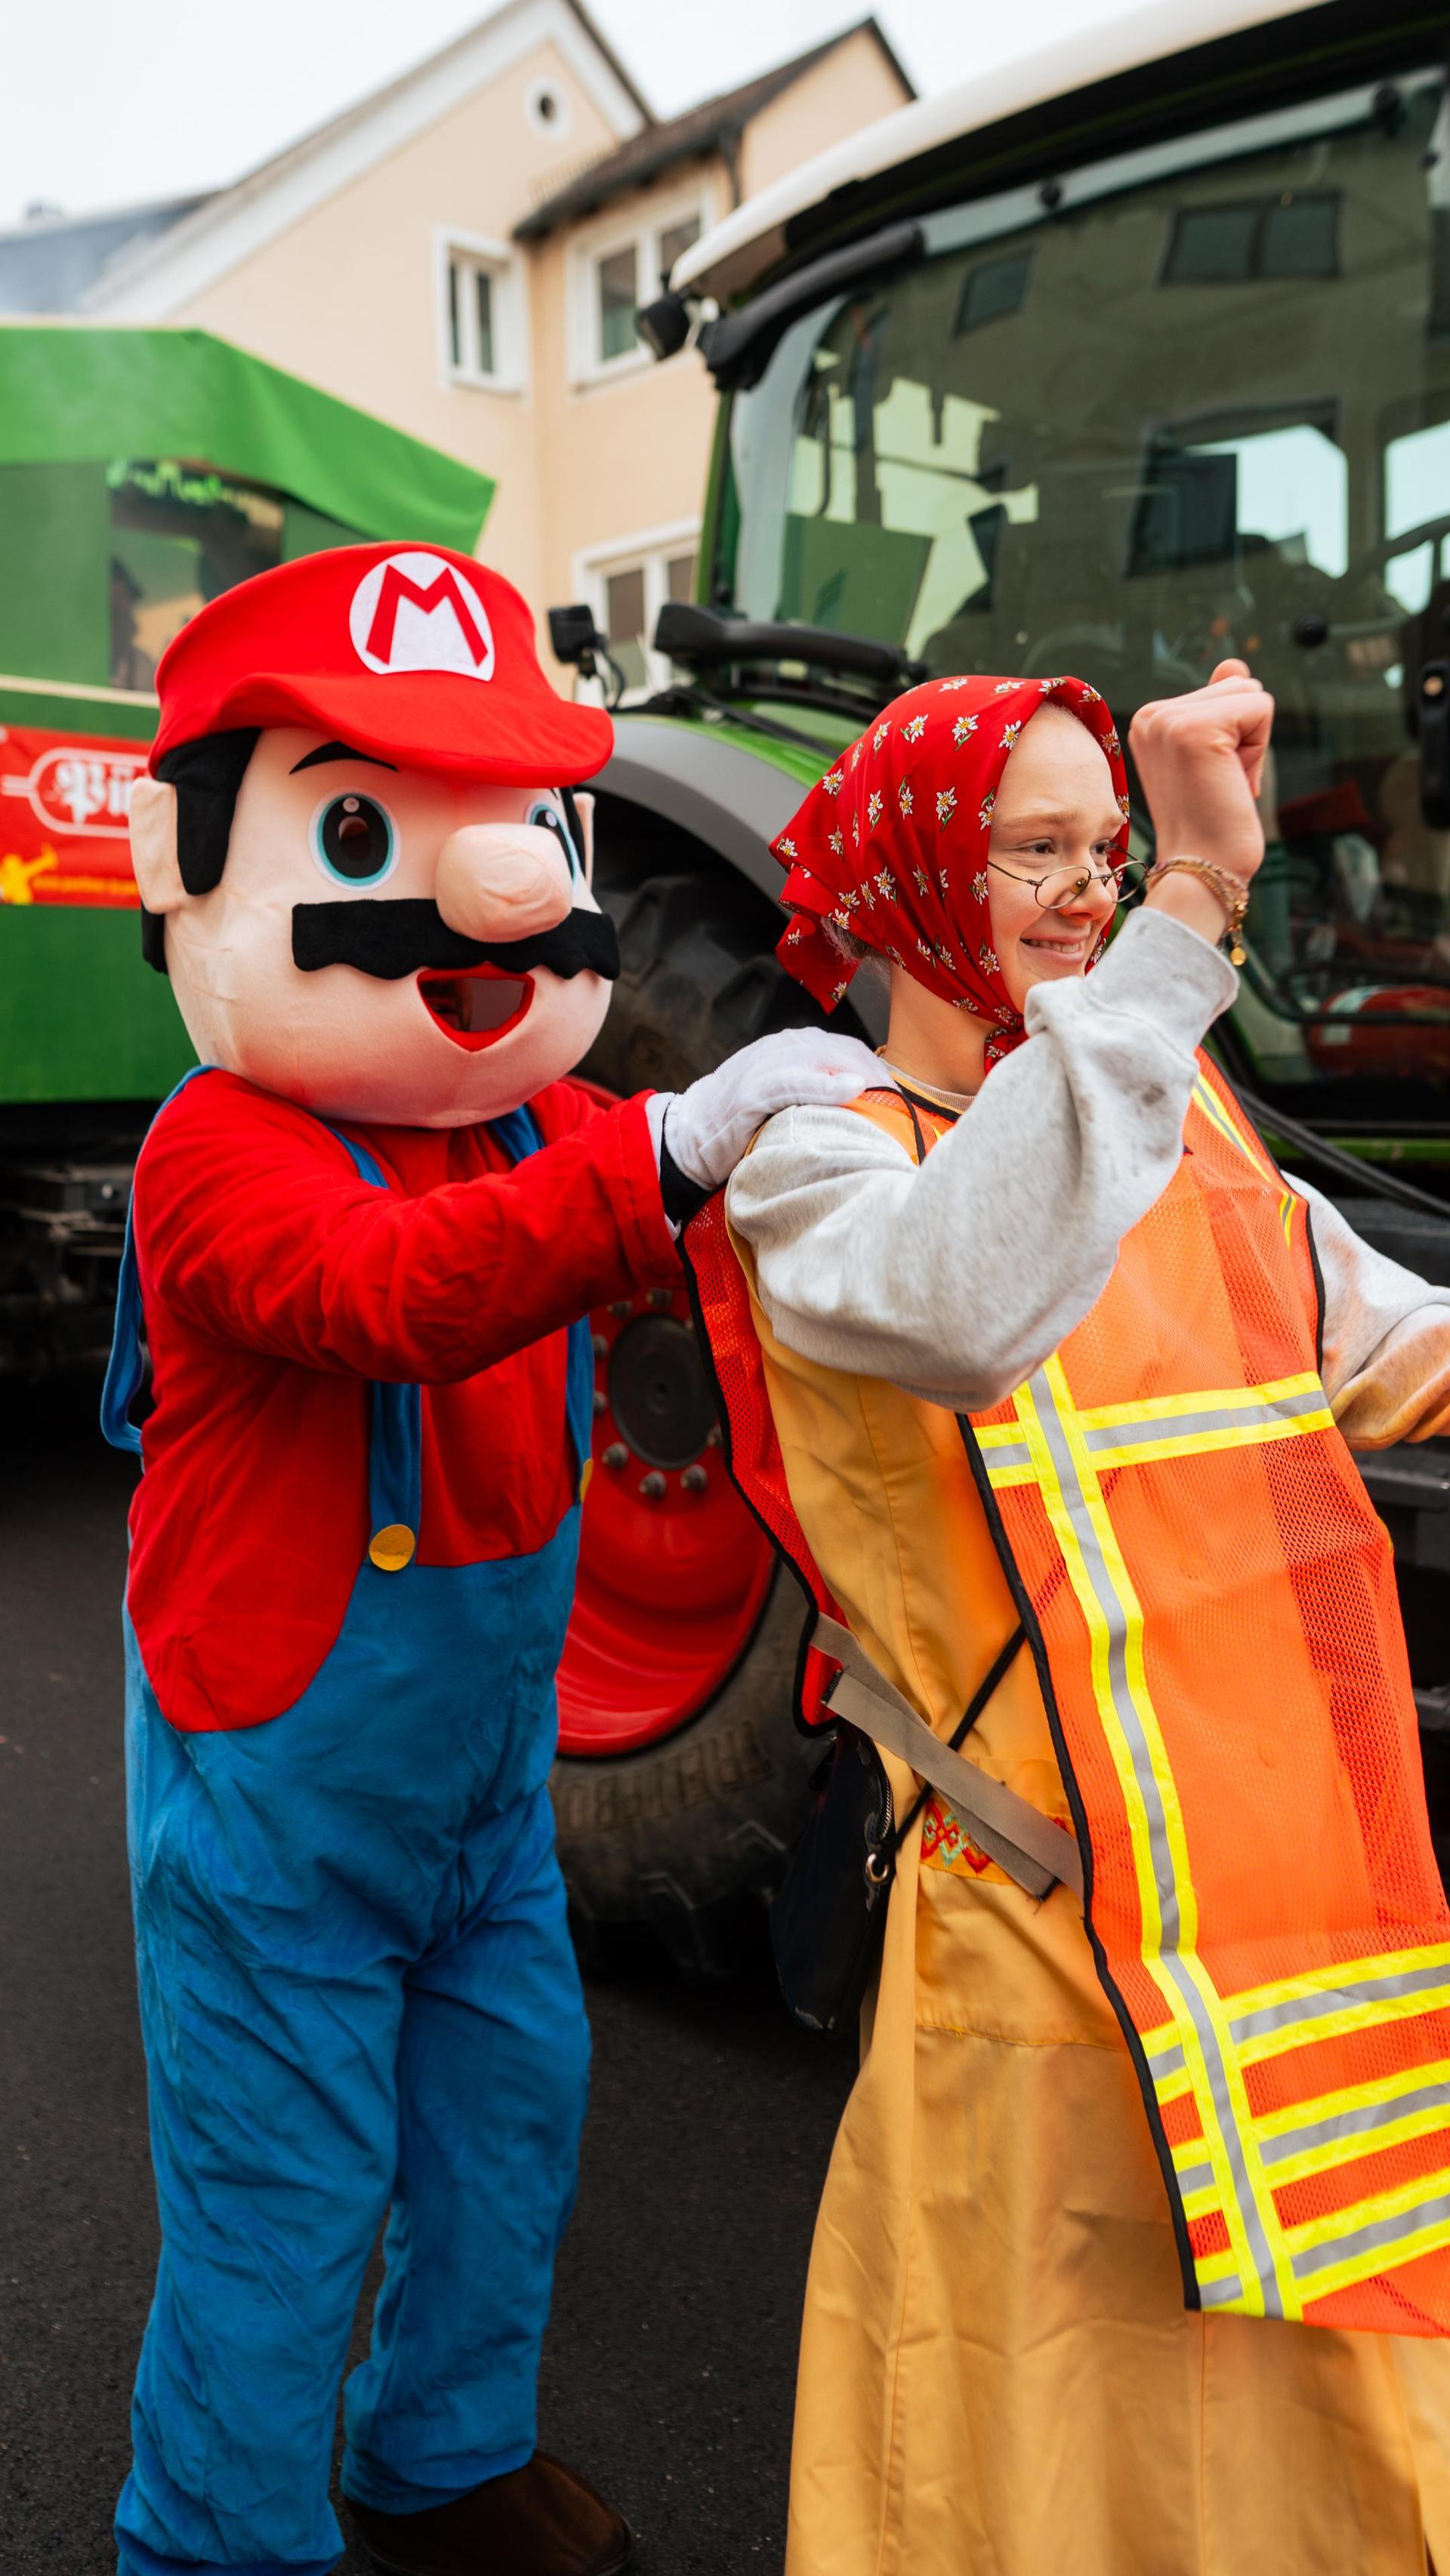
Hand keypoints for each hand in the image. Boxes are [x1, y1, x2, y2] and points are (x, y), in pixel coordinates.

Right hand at [660, 1027, 883, 1189]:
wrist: (689, 1134)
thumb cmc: (741, 1121)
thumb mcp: (784, 1096)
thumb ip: (817, 1090)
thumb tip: (862, 1106)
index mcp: (793, 1047)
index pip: (848, 1048)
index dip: (876, 1069)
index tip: (899, 1096)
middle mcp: (782, 1047)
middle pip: (843, 1050)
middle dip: (875, 1074)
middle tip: (900, 1105)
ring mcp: (766, 1064)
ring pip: (822, 1058)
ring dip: (858, 1074)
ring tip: (885, 1098)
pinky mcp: (751, 1089)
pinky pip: (792, 1080)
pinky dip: (822, 1084)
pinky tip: (849, 1091)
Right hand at [1130, 658, 1273, 887]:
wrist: (1200, 870)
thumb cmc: (1211, 823)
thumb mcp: (1215, 755)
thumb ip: (1222, 705)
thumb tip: (1233, 663)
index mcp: (1151, 720)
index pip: (1223, 691)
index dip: (1234, 736)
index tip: (1209, 779)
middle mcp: (1152, 714)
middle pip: (1238, 685)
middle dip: (1245, 735)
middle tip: (1219, 783)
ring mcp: (1169, 720)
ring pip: (1250, 692)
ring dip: (1253, 743)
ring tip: (1224, 783)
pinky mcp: (1194, 729)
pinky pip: (1260, 707)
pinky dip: (1258, 749)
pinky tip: (1232, 781)